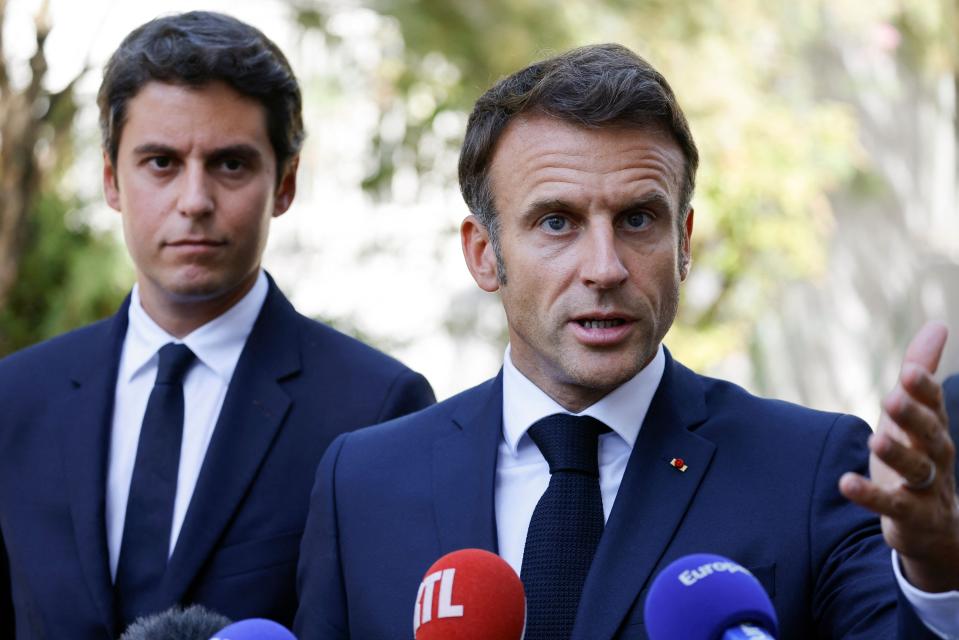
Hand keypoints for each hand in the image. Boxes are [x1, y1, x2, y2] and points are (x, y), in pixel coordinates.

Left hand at [839, 322, 958, 592]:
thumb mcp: (915, 414)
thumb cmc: (918, 456)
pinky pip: (892, 506)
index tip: (908, 371)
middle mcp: (936, 457)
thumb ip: (922, 372)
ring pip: (915, 470)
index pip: (934, 405)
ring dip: (897, 454)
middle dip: (913, 417)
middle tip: (892, 399)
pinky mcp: (910, 516)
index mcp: (934, 429)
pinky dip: (871, 496)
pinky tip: (846, 483)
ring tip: (875, 440)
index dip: (923, 390)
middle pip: (930, 435)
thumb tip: (938, 324)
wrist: (936, 526)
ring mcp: (927, 489)